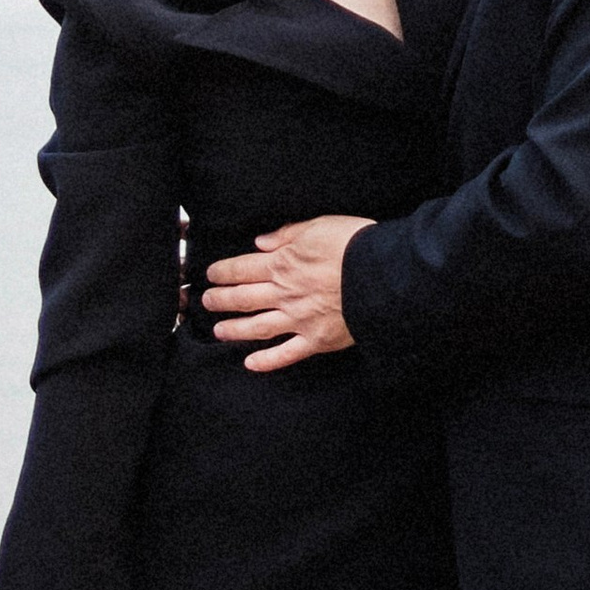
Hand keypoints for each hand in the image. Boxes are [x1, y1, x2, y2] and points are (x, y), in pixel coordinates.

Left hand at [201, 214, 372, 371]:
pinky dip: (267, 361)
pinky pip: (286, 354)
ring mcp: (298, 320)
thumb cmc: (354, 244)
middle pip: (242, 299)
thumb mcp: (319, 225)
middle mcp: (284, 294)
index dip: (222, 272)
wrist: (383, 274)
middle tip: (206, 302)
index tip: (210, 275)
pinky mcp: (317, 339)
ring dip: (233, 330)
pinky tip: (251, 364)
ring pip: (256, 328)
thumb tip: (261, 241)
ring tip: (219, 331)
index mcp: (282, 264)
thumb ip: (287, 234)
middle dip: (220, 300)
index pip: (241, 269)